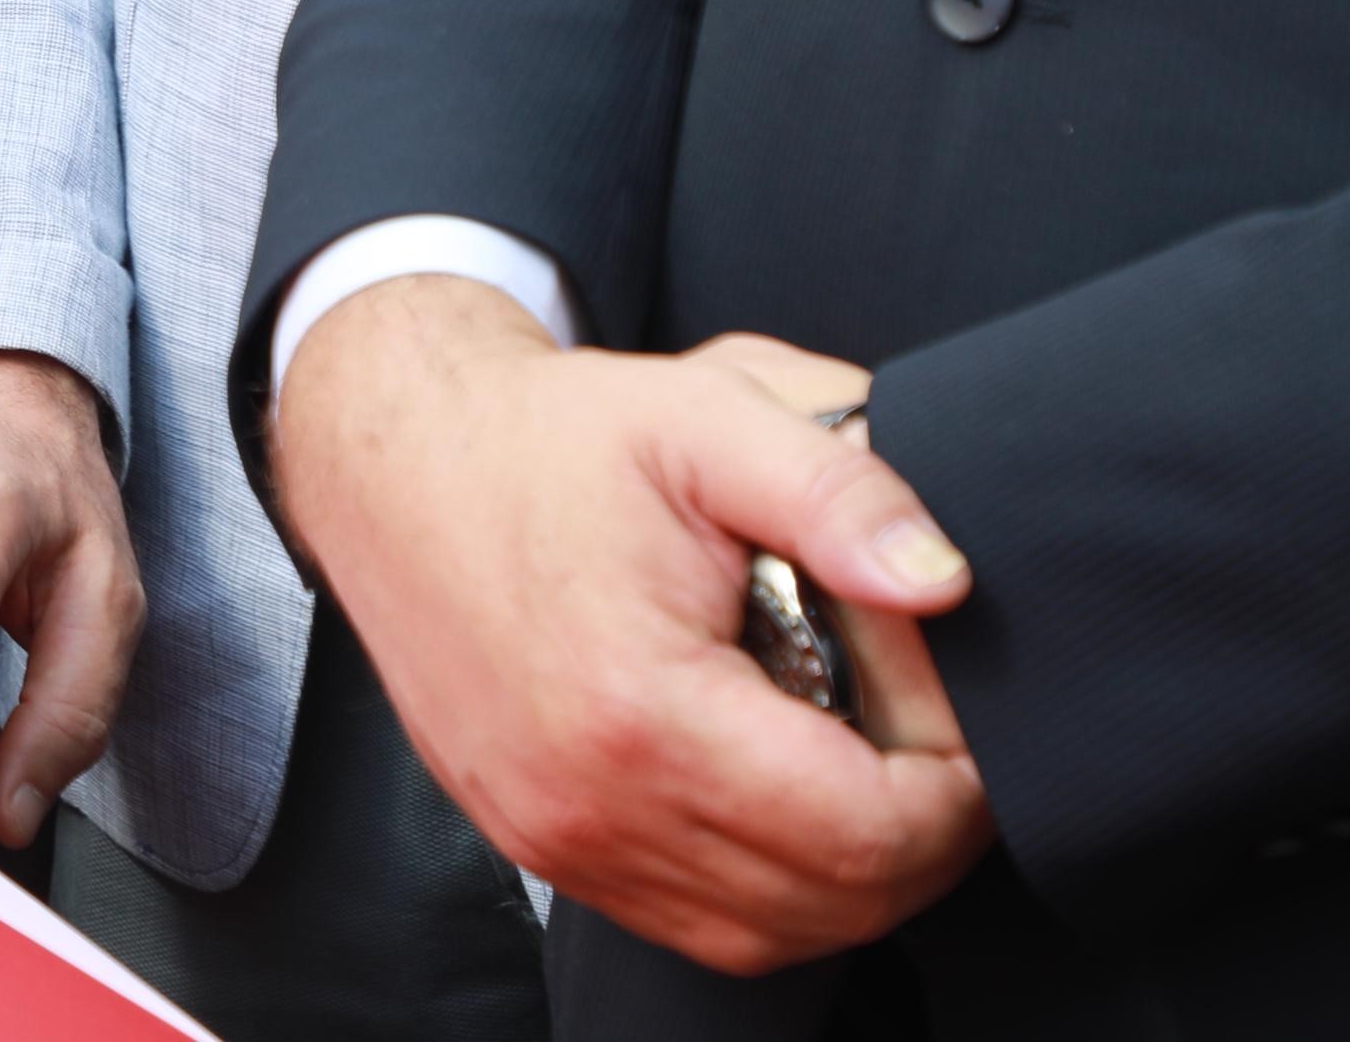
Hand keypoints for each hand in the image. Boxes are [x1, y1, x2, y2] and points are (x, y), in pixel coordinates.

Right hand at [272, 277, 990, 969]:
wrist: (392, 464)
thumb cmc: (544, 442)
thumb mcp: (704, 414)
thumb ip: (838, 490)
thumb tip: (944, 582)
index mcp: (639, 707)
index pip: (870, 833)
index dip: (957, 786)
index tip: (956, 704)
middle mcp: (590, 803)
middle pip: (837, 904)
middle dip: (920, 831)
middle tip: (922, 727)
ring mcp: (557, 839)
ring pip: (772, 935)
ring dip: (850, 869)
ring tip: (856, 756)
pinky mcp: (540, 844)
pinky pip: (698, 921)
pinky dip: (770, 883)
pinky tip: (778, 788)